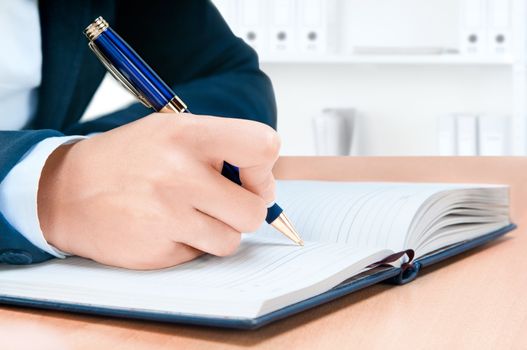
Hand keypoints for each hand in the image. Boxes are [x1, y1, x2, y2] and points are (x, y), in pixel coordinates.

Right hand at [37, 113, 279, 268]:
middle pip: (255, 209)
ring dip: (219, 231)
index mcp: (187, 134)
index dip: (264, 168)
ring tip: (190, 214)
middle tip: (225, 202)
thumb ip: (220, 147)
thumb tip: (264, 180)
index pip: (263, 146)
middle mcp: (178, 173)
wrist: (66, 191)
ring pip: (232, 239)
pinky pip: (201, 255)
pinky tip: (166, 228)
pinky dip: (191, 245)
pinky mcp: (156, 250)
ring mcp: (167, 215)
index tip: (250, 175)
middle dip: (247, 209)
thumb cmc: (128, 159)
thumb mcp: (170, 131)